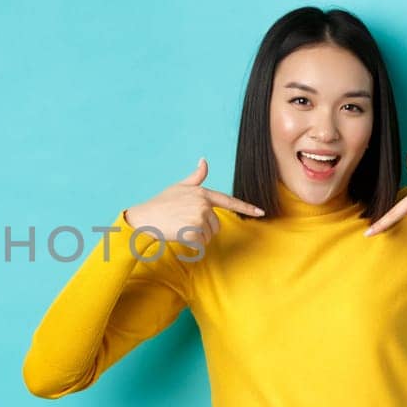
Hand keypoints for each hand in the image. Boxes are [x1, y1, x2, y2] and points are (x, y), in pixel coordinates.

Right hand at [125, 158, 265, 247]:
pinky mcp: (193, 231)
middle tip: (184, 223)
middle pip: (216, 226)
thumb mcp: (179, 187)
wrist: (145, 218)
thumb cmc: (161, 203)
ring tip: (180, 228)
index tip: (261, 212)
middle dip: (203, 229)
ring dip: (197, 238)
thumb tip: (204, 161)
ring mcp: (198, 218)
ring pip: (209, 237)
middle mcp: (203, 204)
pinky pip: (201, 245)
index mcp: (203, 193)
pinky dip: (192, 246)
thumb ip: (196, 177)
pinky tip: (179, 236)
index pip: (229, 201)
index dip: (246, 207)